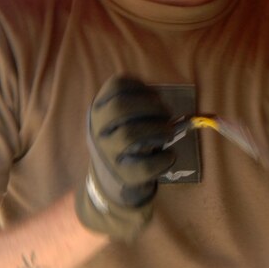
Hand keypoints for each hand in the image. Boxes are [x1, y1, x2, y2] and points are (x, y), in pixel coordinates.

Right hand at [75, 76, 174, 240]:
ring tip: (169, 132)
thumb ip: (140, 105)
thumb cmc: (125, 139)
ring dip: (159, 129)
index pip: (116, 86)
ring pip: (130, 134)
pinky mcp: (123, 175)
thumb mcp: (122, 118)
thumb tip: (169, 104)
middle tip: (167, 113)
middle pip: (120, 107)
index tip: (155, 96)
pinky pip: (144, 166)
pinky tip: (170, 155)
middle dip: (151, 105)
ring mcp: (108, 153)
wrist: (111, 181)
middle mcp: (98, 130)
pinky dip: (163, 159)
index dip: (141, 87)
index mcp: (99, 110)